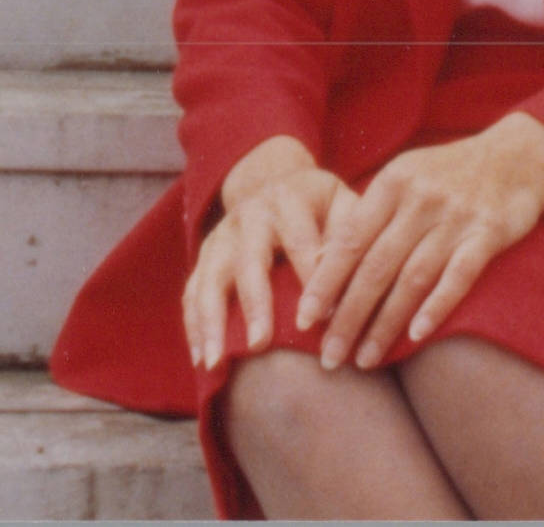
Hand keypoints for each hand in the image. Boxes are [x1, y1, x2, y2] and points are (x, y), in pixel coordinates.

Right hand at [184, 136, 347, 373]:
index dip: (310, 278)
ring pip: (209, 279)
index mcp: (287, 200)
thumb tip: (352, 276)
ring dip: (210, 322)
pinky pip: (192, 292)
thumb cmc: (320, 205)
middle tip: (260, 344)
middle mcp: (248, 216)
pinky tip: (200, 360)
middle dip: (254, 303)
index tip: (321, 320)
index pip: (301, 241)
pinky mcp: (205, 255)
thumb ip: (349, 234)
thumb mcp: (342, 203)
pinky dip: (193, 326)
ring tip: (214, 362)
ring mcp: (221, 236)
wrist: (273, 180)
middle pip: (248, 261)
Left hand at [299, 113, 543, 369]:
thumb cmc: (447, 175)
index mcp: (392, 183)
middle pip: (375, 266)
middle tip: (328, 356)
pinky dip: (436, 307)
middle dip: (347, 316)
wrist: (515, 156)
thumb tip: (322, 264)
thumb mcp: (404, 179)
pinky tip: (416, 336)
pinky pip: (458, 276)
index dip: (324, 282)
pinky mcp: (489, 233)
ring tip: (364, 360)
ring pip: (411, 278)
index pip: (349, 240)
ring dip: (385, 324)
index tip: (303, 320)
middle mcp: (420, 199)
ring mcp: (455, 216)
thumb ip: (370, 215)